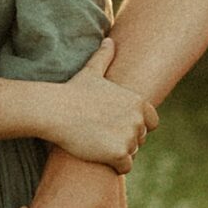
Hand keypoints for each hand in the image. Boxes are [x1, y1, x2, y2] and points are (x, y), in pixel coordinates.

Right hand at [50, 42, 158, 172]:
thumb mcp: (91, 71)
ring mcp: (130, 136)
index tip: (114, 123)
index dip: (134, 125)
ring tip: (97, 140)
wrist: (56, 111)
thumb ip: (104, 57)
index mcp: (138, 101)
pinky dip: (113, 166)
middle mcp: (138, 118)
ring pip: (131, 153)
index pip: (151, 122)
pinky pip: (125, 167)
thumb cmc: (72, 92)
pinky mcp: (120, 153)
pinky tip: (98, 154)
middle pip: (139, 139)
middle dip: (123, 139)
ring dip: (116, 152)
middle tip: (100, 131)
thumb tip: (109, 40)